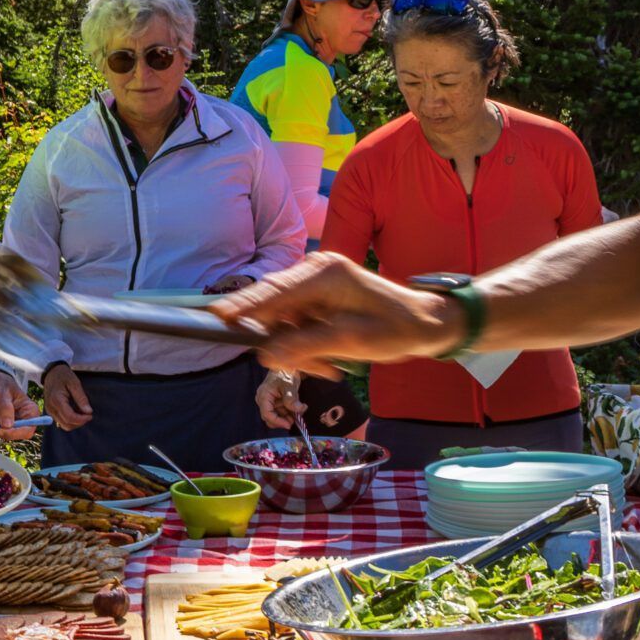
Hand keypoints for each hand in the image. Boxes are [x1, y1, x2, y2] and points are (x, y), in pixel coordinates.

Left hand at [0, 370, 25, 432]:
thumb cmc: (3, 385)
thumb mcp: (4, 393)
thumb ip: (6, 408)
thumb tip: (7, 426)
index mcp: (30, 413)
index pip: (27, 430)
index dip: (15, 433)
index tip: (0, 430)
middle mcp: (21, 422)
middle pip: (10, 434)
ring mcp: (8, 425)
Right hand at [41, 362, 93, 430]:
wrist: (51, 372)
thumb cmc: (63, 376)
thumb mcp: (74, 383)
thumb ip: (81, 398)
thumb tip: (88, 412)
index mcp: (56, 400)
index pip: (70, 417)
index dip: (82, 419)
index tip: (90, 415)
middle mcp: (51, 408)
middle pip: (67, 425)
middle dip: (79, 422)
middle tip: (88, 414)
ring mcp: (49, 411)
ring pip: (64, 425)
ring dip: (75, 422)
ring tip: (82, 413)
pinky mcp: (51, 412)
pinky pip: (62, 421)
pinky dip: (70, 420)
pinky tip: (76, 412)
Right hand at [216, 252, 463, 377]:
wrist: (426, 323)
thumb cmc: (397, 328)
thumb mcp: (353, 342)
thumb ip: (307, 346)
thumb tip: (266, 354)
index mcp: (323, 274)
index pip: (271, 292)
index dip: (241, 308)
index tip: (214, 319)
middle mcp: (313, 271)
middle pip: (271, 307)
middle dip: (281, 341)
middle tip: (308, 368)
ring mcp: (314, 283)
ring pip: (281, 321)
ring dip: (297, 348)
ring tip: (328, 366)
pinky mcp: (316, 296)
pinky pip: (294, 324)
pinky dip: (305, 345)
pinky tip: (328, 359)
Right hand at [256, 370, 304, 431]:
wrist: (287, 365)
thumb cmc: (285, 371)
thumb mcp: (289, 385)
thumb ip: (292, 399)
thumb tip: (299, 410)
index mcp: (263, 395)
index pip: (266, 414)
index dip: (277, 421)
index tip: (288, 424)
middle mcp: (264, 400)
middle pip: (270, 418)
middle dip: (282, 420)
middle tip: (295, 420)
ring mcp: (269, 401)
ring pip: (276, 416)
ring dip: (287, 417)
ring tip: (298, 412)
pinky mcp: (275, 402)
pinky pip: (280, 412)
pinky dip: (288, 413)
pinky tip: (296, 410)